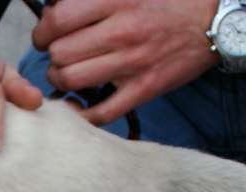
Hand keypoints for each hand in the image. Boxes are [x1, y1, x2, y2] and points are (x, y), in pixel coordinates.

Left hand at [32, 0, 219, 124]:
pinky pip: (100, 113)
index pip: (59, 20)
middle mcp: (124, 32)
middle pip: (60, 54)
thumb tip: (54, 11)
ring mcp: (133, 64)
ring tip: (67, 74)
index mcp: (119, 1)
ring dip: (60, 80)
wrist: (214, 20)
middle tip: (59, 55)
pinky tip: (75, 105)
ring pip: (71, 81)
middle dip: (52, 56)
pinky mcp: (143, 89)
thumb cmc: (169, 1)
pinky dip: (81, 114)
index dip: (43, 31)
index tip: (45, 35)